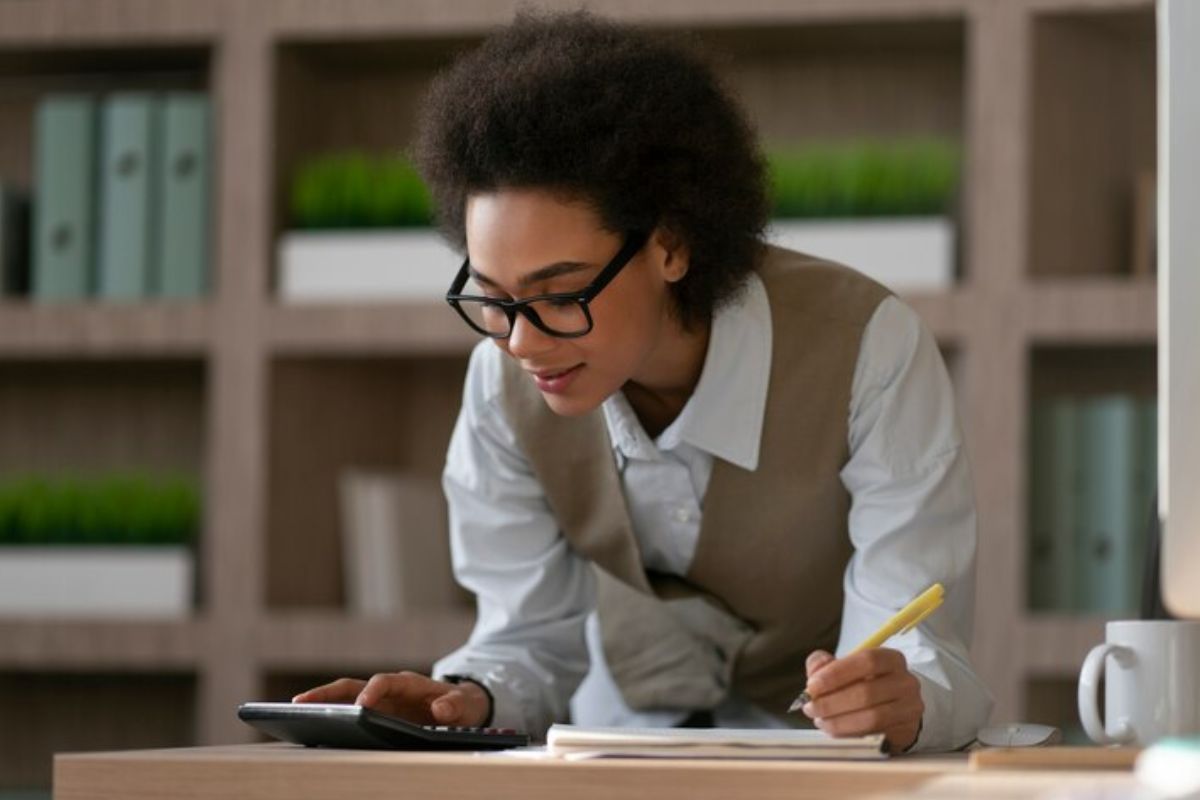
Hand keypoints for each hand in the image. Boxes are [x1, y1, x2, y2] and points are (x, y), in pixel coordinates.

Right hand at [292, 671, 490, 727]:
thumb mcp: (466, 706)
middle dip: (327, 694)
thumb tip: (441, 709)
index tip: (360, 708)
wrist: (463, 706)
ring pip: (344, 699)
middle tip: (300, 703)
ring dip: (320, 704)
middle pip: (353, 686)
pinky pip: (347, 714)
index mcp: (410, 684)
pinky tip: (310, 731)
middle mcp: (389, 689)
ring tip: (294, 713)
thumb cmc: (462, 705)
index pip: (385, 682)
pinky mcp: (374, 714)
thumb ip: (455, 706)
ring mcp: (379, 702)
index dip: (372, 692)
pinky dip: (329, 717)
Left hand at [800, 648, 923, 753]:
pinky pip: (875, 735)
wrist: (897, 706)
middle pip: (867, 692)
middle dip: (832, 702)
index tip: (812, 686)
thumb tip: (815, 673)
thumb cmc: (866, 683)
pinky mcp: (907, 731)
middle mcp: (906, 682)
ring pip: (872, 717)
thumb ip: (824, 664)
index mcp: (891, 659)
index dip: (837, 673)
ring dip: (839, 721)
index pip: (867, 661)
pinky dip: (849, 734)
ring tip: (819, 721)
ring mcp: (910, 708)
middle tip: (810, 708)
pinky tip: (834, 730)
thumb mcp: (846, 667)